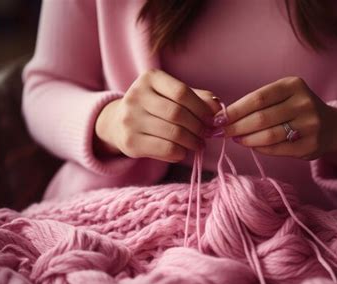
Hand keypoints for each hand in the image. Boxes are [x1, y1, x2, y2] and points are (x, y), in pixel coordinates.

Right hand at [94, 69, 219, 162]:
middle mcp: (136, 96)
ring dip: (193, 142)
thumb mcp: (172, 95)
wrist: (118, 122)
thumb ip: (197, 98)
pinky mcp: (130, 142)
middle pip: (178, 114)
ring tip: (199, 144)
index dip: (201, 108)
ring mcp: (130, 120)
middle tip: (207, 134)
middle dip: (198, 127)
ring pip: (173, 133)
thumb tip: (218, 109)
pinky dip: (180, 152)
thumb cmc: (155, 107)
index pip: (181, 92)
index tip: (212, 119)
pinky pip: (165, 149)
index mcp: (149, 78)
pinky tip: (183, 151)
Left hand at [221, 77, 336, 171]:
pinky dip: (259, 148)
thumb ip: (258, 103)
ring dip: (246, 139)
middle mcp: (304, 103)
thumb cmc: (295, 109)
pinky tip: (252, 145)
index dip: (235, 110)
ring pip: (268, 136)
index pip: (257, 98)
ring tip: (236, 139)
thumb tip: (224, 118)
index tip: (218, 119)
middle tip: (222, 132)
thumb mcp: (282, 96)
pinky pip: (277, 149)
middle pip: (260, 118)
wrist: (331, 126)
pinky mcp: (310, 145)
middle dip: (236, 127)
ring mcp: (309, 125)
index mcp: (293, 85)